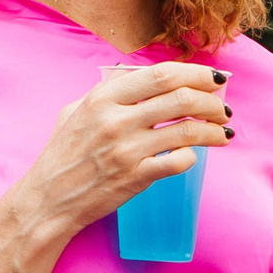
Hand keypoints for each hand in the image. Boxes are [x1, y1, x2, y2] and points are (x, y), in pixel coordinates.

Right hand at [9, 62, 231, 239]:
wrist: (48, 199)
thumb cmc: (62, 155)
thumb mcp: (74, 111)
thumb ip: (106, 94)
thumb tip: (141, 79)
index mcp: (103, 97)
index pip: (162, 74)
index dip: (195, 73)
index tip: (213, 79)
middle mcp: (116, 119)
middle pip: (181, 97)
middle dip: (212, 100)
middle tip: (224, 108)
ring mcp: (127, 149)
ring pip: (187, 130)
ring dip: (213, 129)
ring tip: (223, 132)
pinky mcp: (135, 177)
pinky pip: (178, 161)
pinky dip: (193, 156)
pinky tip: (194, 155)